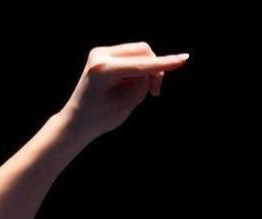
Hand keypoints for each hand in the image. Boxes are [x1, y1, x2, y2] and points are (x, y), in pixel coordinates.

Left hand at [58, 42, 189, 142]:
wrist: (76, 122)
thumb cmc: (100, 118)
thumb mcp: (127, 104)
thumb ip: (143, 83)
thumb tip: (154, 65)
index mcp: (103, 70)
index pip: (141, 65)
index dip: (165, 64)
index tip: (185, 59)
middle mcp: (100, 56)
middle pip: (143, 52)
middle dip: (154, 70)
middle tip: (155, 93)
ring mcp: (100, 52)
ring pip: (139, 53)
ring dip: (146, 71)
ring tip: (136, 94)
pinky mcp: (103, 54)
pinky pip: (131, 56)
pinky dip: (137, 70)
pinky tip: (129, 87)